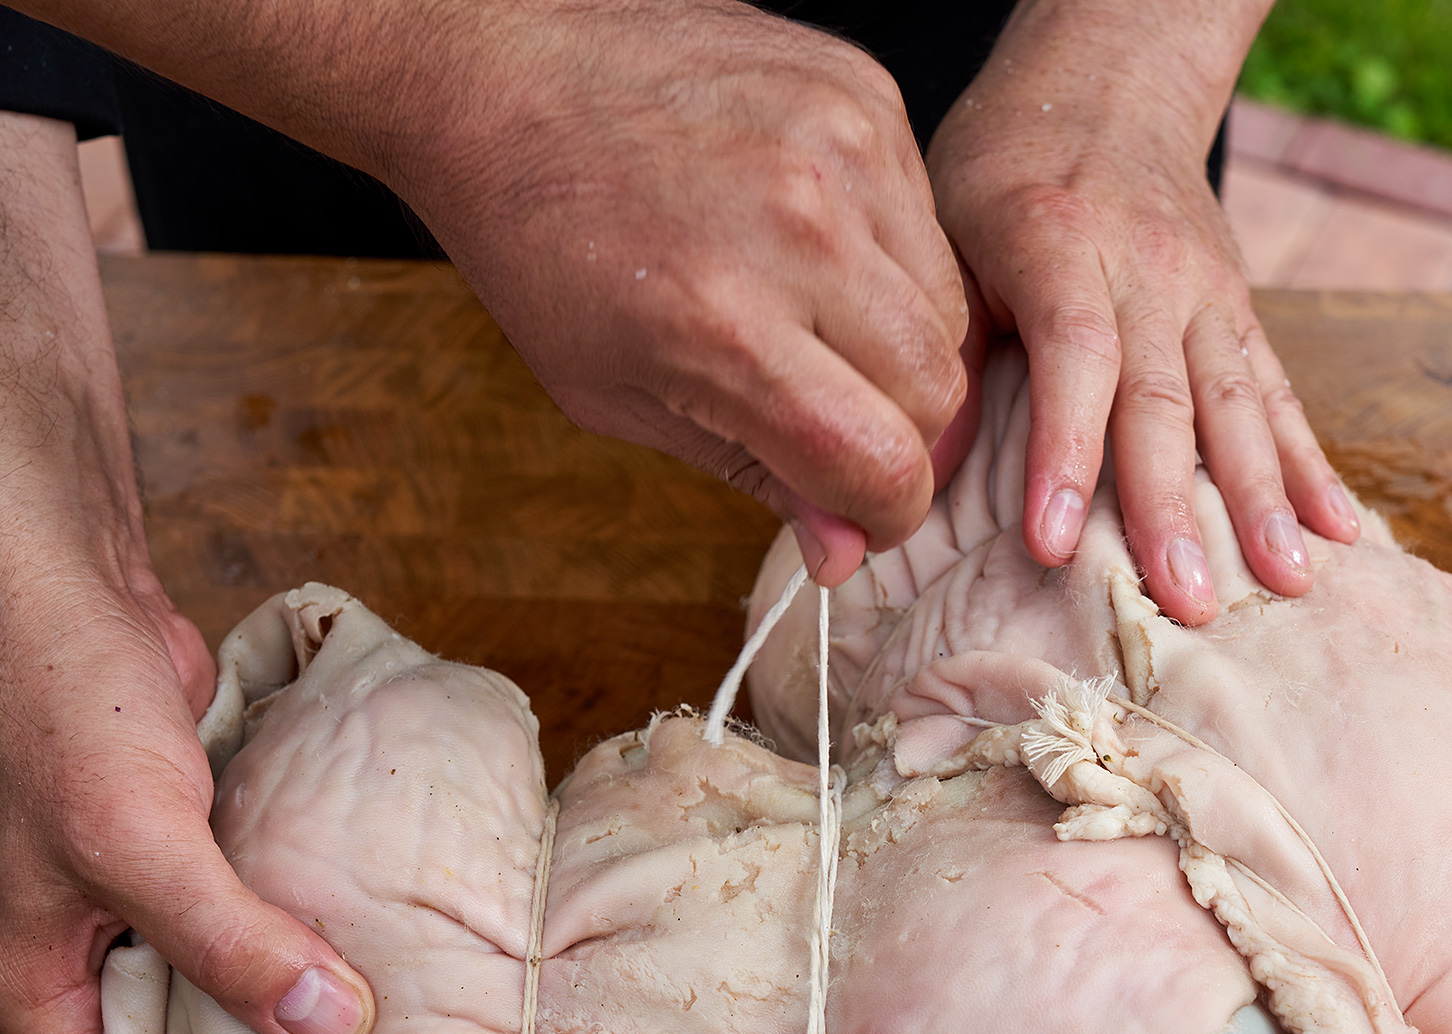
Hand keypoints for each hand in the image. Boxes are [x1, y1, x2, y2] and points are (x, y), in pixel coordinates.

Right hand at [0, 571, 377, 1033]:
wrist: (65, 584)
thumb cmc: (67, 714)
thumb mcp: (143, 843)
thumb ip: (232, 942)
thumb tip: (332, 1033)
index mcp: (37, 993)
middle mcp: (89, 968)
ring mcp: (148, 913)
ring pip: (225, 1009)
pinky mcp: (200, 858)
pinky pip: (258, 934)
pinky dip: (307, 955)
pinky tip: (389, 980)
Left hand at [395, 0, 970, 582]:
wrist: (500, 68)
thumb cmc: (539, 236)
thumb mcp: (614, 394)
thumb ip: (750, 470)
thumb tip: (843, 547)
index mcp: (725, 327)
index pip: (884, 466)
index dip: (882, 513)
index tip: (860, 510)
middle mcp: (799, 232)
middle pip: (938, 391)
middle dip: (899, 434)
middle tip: (840, 426)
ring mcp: (841, 150)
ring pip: (950, 306)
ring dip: (901, 344)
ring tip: (817, 325)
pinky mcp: (861, 92)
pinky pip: (926, 216)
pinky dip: (888, 254)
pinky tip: (813, 242)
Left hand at [928, 0, 1359, 624]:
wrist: (1107, 84)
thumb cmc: (1001, 169)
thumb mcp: (943, 223)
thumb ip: (942, 337)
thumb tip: (918, 463)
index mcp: (1060, 244)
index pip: (1074, 360)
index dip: (1064, 453)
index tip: (1050, 544)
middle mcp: (1147, 272)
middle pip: (1164, 402)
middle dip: (1174, 510)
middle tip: (1185, 602)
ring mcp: (1205, 295)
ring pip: (1236, 406)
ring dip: (1262, 501)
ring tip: (1285, 584)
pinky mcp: (1238, 313)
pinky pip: (1279, 394)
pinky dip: (1309, 464)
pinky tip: (1339, 531)